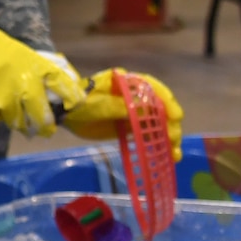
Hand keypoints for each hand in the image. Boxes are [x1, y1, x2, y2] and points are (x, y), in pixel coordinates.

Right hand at [0, 0, 85, 136]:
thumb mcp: (20, 52)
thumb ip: (40, 67)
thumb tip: (62, 80)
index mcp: (35, 67)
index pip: (63, 85)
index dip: (72, 98)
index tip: (76, 105)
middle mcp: (24, 85)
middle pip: (43, 116)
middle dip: (47, 126)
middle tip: (47, 130)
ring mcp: (5, 98)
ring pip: (20, 122)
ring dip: (24, 126)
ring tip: (26, 128)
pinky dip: (1, 118)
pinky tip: (0, 112)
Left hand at [64, 69, 184, 146]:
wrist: (64, 114)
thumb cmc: (80, 103)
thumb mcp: (99, 104)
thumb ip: (120, 107)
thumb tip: (142, 111)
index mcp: (128, 83)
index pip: (154, 89)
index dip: (167, 102)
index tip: (175, 116)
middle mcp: (135, 96)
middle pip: (160, 108)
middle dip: (170, 124)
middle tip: (173, 140)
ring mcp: (133, 112)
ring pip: (157, 124)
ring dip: (167, 138)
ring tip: (174, 154)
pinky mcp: (129, 127)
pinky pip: (146, 135)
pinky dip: (156, 145)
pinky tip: (167, 157)